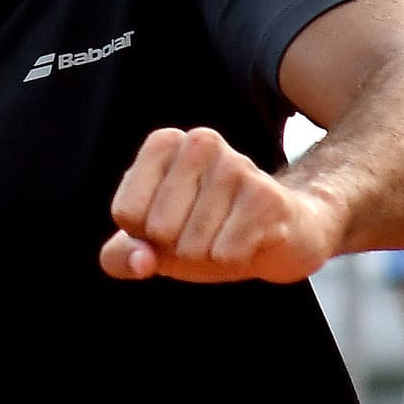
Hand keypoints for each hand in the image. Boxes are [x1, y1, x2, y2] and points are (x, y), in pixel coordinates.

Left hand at [99, 127, 343, 284]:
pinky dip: (234, 259)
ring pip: (192, 245)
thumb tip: (141, 261)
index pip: (126, 213)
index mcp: (164, 143)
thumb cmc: (207, 232)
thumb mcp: (154, 245)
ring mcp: (236, 166)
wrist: (282, 232)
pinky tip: (250, 239)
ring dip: (208, 255)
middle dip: (178, 246)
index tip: (171, 220)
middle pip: (158, 229)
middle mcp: (199, 142)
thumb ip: (122, 257)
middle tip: (205, 230)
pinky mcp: (266, 197)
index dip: (145, 234)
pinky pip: (225, 254)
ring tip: (227, 233)